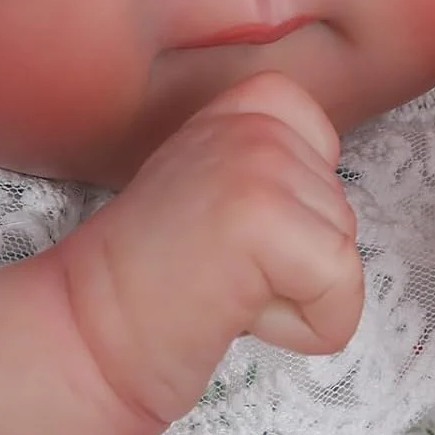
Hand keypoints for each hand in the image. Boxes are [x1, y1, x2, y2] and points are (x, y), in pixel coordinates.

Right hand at [59, 71, 363, 428]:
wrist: (89, 331)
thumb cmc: (162, 277)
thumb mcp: (220, 184)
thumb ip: (275, 167)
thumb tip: (337, 201)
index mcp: (247, 103)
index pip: (331, 155)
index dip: (295, 218)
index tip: (230, 235)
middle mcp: (254, 116)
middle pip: (342, 211)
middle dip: (295, 262)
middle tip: (219, 266)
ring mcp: (258, 158)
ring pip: (344, 252)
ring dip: (293, 295)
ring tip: (222, 284)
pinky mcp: (261, 215)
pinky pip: (341, 288)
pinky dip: (304, 327)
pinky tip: (236, 311)